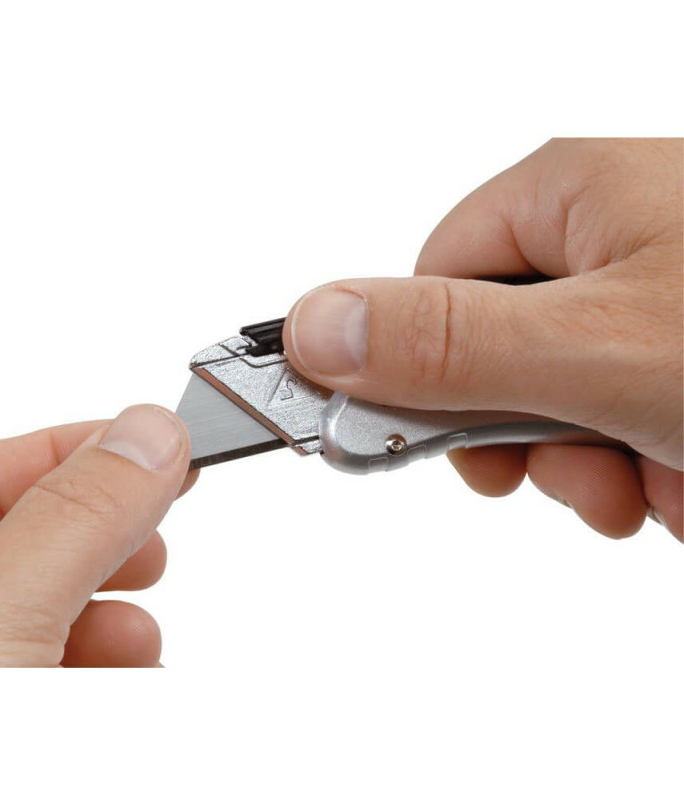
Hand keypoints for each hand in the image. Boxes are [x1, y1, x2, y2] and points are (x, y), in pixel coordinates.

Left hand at [0, 405, 196, 665]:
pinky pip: (66, 672)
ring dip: (115, 618)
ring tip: (137, 642)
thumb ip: (74, 519)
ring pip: (52, 613)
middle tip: (153, 538)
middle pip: (24, 544)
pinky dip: (113, 668)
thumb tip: (147, 434)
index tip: (152, 448)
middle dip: (102, 542)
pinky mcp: (0, 728)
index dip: (69, 453)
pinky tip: (131, 678)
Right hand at [283, 138, 682, 540]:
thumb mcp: (598, 344)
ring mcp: (647, 302)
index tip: (414, 442)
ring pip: (558, 402)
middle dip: (529, 440)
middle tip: (584, 475)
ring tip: (661, 481)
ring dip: (596, 467)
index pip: (427, 285)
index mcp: (565, 195)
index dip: (414, 374)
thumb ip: (447, 342)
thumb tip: (311, 330)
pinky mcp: (676, 356)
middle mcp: (602, 239)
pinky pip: (620, 420)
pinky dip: (647, 467)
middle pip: (492, 357)